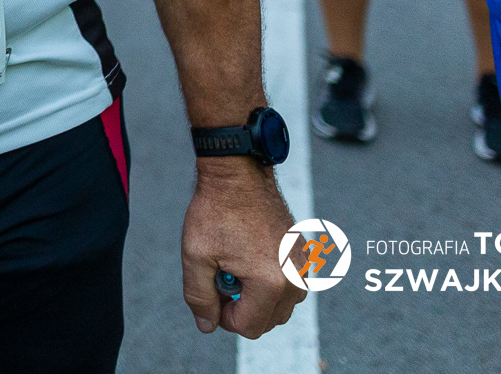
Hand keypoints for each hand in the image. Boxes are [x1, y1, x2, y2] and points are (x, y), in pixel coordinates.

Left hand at [182, 160, 302, 338]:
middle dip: (242, 307)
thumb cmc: (215, 211)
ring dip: (257, 297)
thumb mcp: (196, 256)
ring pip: (281, 306)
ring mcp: (304, 266)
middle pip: (268, 321)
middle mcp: (295, 278)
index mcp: (270, 283)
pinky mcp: (305, 254)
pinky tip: (248, 256)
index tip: (211, 293)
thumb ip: (199, 297)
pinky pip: (290, 286)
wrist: (238, 174)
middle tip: (220, 276)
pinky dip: (270, 282)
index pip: (249, 327)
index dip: (224, 317)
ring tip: (234, 265)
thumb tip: (208, 326)